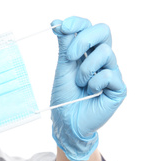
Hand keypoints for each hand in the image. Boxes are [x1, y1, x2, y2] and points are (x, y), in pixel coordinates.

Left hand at [50, 16, 126, 160]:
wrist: (67, 122)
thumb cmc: (64, 97)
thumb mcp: (62, 68)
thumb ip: (65, 47)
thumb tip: (58, 23)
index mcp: (87, 52)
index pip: (89, 27)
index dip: (78, 23)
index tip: (61, 27)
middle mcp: (101, 59)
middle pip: (103, 31)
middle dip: (84, 39)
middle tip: (70, 56)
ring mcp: (111, 71)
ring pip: (105, 52)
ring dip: (85, 69)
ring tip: (79, 83)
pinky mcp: (118, 87)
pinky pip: (109, 74)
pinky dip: (95, 83)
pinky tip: (91, 92)